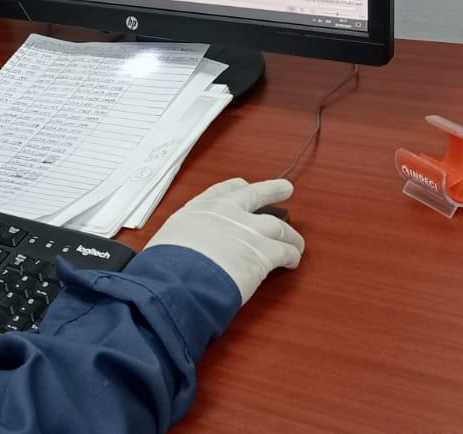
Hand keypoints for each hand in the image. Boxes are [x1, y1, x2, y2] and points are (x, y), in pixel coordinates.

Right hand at [147, 178, 304, 304]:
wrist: (179, 277)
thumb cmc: (167, 264)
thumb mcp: (169, 240)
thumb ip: (183, 239)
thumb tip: (183, 254)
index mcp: (201, 209)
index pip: (223, 191)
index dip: (237, 188)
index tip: (244, 185)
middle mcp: (228, 213)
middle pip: (257, 195)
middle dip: (273, 190)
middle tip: (285, 188)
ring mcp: (249, 230)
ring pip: (279, 227)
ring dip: (290, 234)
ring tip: (296, 242)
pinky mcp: (264, 252)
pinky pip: (286, 251)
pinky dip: (292, 255)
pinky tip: (292, 261)